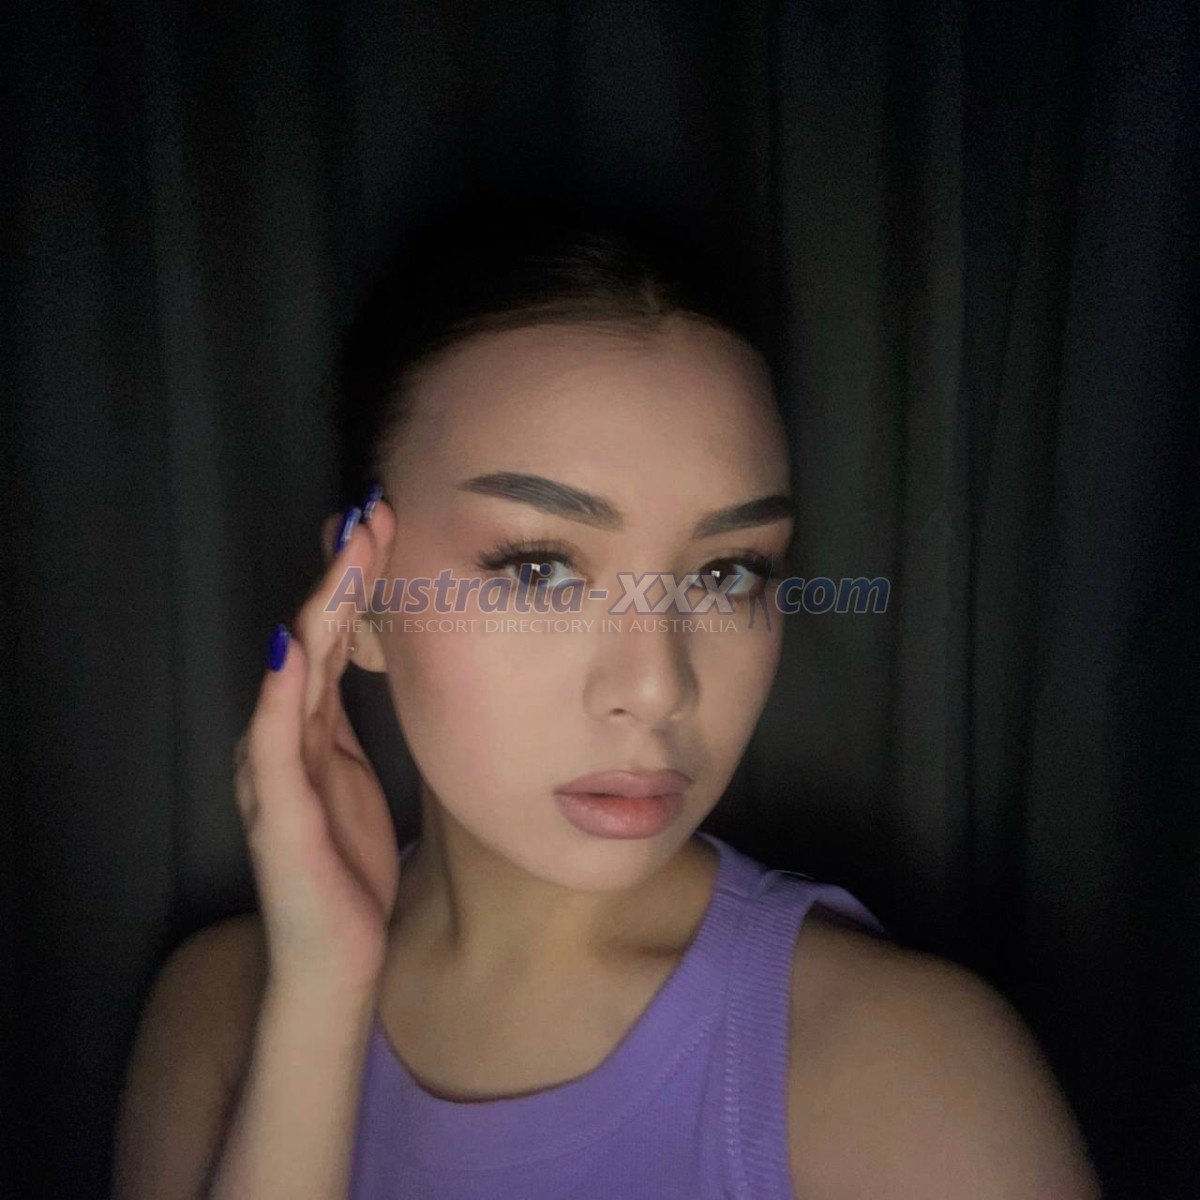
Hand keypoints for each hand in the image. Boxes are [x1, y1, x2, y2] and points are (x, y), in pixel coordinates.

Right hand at [233, 495, 400, 999]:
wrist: (335, 957)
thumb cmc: (347, 865)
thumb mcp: (357, 776)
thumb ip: (351, 723)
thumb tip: (374, 666)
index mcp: (311, 728)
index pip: (332, 637)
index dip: (354, 580)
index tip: (384, 524)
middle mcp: (285, 737)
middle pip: (312, 638)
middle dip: (341, 575)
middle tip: (371, 513)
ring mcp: (274, 772)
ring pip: (293, 673)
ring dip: (317, 611)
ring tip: (345, 555)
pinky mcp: (277, 814)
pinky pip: (274, 744)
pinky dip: (280, 694)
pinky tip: (291, 649)